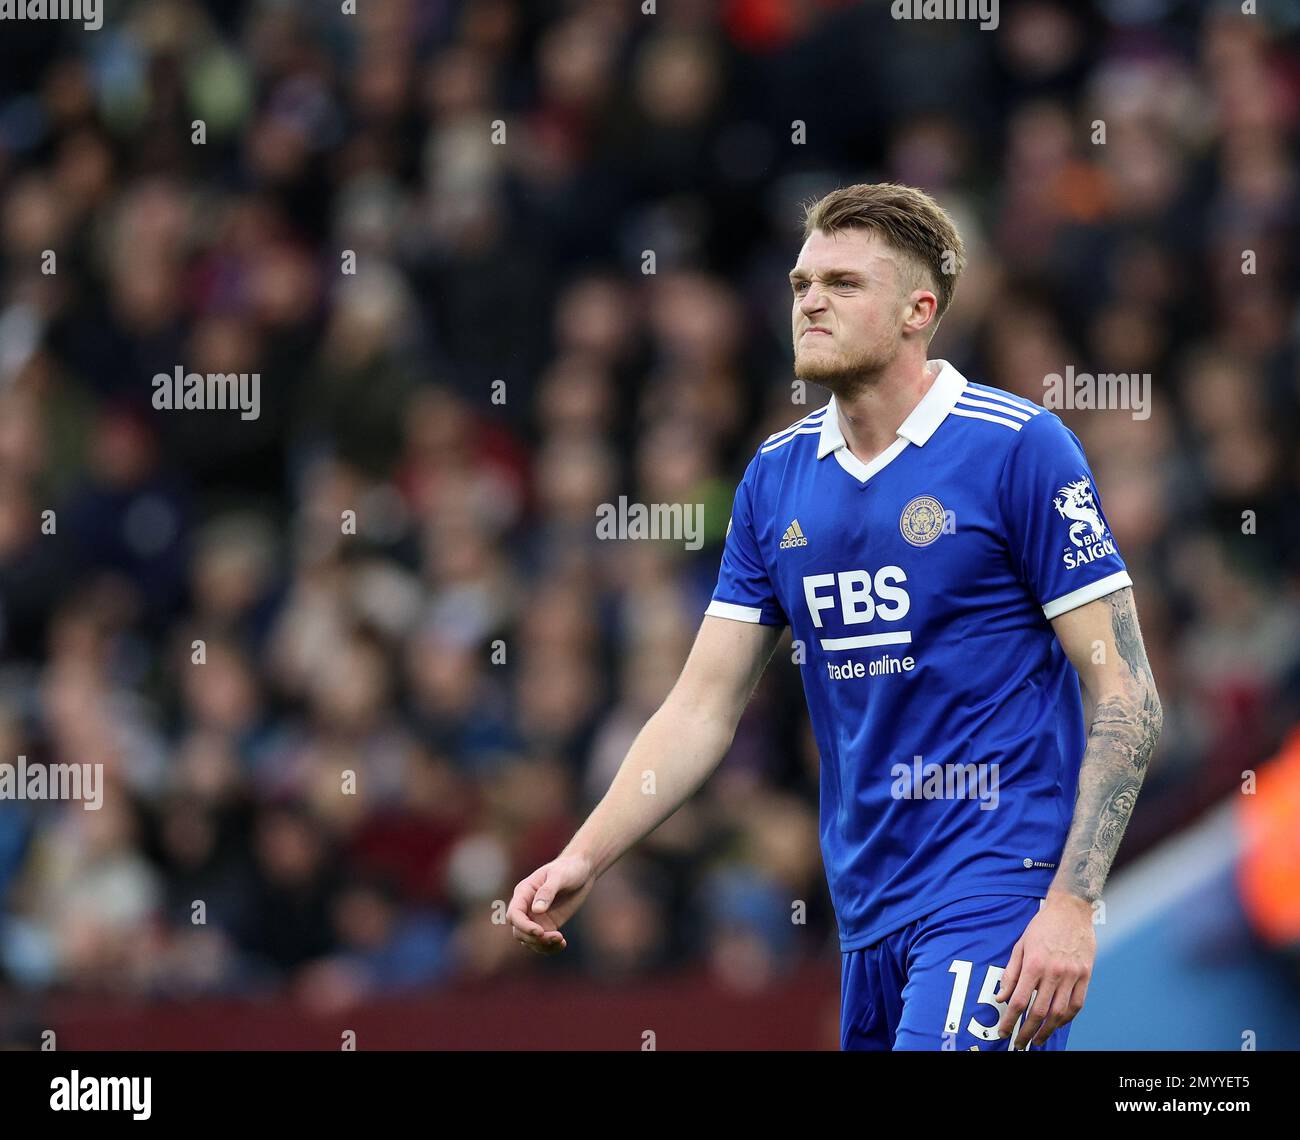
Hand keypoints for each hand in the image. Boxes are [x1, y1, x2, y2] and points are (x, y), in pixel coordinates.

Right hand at [506, 852, 596, 954]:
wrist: (581, 870)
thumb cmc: (569, 869)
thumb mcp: (559, 876)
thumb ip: (547, 892)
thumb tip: (536, 910)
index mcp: (524, 892)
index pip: (514, 914)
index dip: (523, 926)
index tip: (540, 932)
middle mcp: (527, 907)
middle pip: (519, 931)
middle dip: (534, 939)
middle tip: (556, 936)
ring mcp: (536, 918)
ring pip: (529, 940)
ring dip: (542, 945)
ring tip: (561, 941)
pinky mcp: (548, 925)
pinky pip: (542, 942)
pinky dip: (549, 947)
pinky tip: (563, 943)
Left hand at [994, 889, 1094, 1048]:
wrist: (1071, 910)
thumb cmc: (1042, 926)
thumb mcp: (1020, 945)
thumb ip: (1011, 974)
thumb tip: (1001, 997)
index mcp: (1033, 963)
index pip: (1019, 1001)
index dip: (1010, 1020)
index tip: (1003, 1032)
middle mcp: (1053, 972)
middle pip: (1039, 1012)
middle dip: (1027, 1032)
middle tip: (1019, 1043)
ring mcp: (1072, 975)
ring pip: (1059, 1013)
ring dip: (1047, 1030)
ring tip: (1038, 1039)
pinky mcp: (1086, 975)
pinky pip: (1077, 1005)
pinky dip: (1066, 1019)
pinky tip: (1056, 1024)